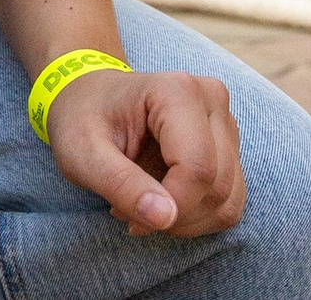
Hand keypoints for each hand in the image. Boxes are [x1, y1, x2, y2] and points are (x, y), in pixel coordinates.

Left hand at [44, 68, 243, 238]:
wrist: (86, 95)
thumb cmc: (80, 119)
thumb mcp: (82, 153)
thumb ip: (121, 184)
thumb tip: (165, 217)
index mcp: (177, 91)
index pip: (197, 169)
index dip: (169, 206)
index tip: (125, 217)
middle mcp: (211, 99)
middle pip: (216, 187)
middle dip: (172, 215)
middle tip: (125, 210)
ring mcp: (225, 121)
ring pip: (227, 199)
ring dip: (185, 219)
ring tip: (139, 202)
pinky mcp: (228, 144)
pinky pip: (230, 200)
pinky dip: (197, 216)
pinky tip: (159, 201)